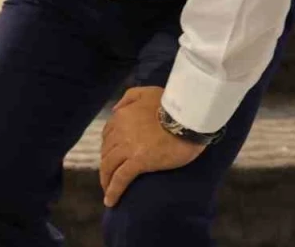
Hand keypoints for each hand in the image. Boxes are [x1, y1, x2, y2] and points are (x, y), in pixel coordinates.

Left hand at [99, 87, 206, 207]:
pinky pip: (120, 178)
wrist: (188, 116)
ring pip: (109, 166)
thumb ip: (128, 98)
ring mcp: (128, 147)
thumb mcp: (147, 92)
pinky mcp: (139, 161)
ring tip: (108, 191)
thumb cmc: (173, 103)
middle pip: (107, 152)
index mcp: (122, 116)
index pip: (108, 135)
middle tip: (109, 177)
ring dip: (106, 180)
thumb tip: (114, 111)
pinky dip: (113, 191)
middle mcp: (120, 131)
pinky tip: (110, 202)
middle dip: (106, 165)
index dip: (109, 148)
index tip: (112, 157)